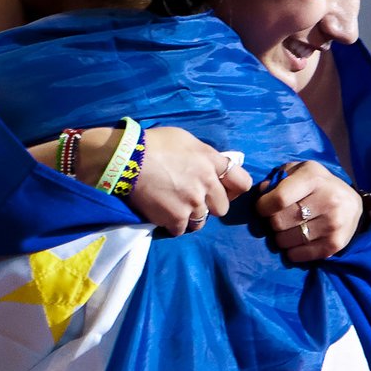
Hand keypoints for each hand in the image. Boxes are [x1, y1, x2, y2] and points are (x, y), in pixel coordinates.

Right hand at [126, 127, 250, 235]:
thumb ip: (203, 155)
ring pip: (200, 222)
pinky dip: (171, 224)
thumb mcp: (186, 140)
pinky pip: (180, 230)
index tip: (222, 191)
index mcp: (212, 162)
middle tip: (192, 200)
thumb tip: (210, 166)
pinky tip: (161, 213)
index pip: (242, 182)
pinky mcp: (176, 218)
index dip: (234, 189)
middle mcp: (207, 184)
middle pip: (222, 208)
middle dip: (209, 206)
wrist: (127, 159)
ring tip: (173, 206)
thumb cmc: (154, 143)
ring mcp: (193, 203)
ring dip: (189, 217)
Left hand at [255, 160, 361, 261]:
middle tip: (278, 218)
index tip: (263, 208)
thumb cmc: (317, 185)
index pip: (279, 199)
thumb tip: (262, 191)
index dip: (263, 206)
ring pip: (286, 240)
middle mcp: (327, 200)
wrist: (352, 203)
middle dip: (271, 222)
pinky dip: (291, 251)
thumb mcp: (300, 172)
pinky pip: (298, 255)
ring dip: (280, 238)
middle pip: (279, 222)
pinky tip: (296, 241)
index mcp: (314, 178)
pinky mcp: (335, 244)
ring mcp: (333, 224)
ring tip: (288, 229)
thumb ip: (279, 178)